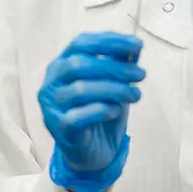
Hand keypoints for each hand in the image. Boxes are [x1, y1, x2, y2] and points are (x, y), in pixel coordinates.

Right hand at [37, 32, 144, 187]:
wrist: (92, 151)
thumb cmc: (99, 109)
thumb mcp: (111, 82)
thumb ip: (119, 63)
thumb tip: (135, 46)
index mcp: (61, 64)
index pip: (81, 43)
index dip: (110, 41)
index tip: (138, 45)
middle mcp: (51, 82)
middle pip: (79, 64)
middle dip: (115, 67)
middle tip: (141, 74)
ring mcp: (51, 106)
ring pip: (80, 90)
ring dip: (114, 89)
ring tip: (135, 94)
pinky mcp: (59, 128)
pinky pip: (79, 116)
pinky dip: (101, 110)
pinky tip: (116, 110)